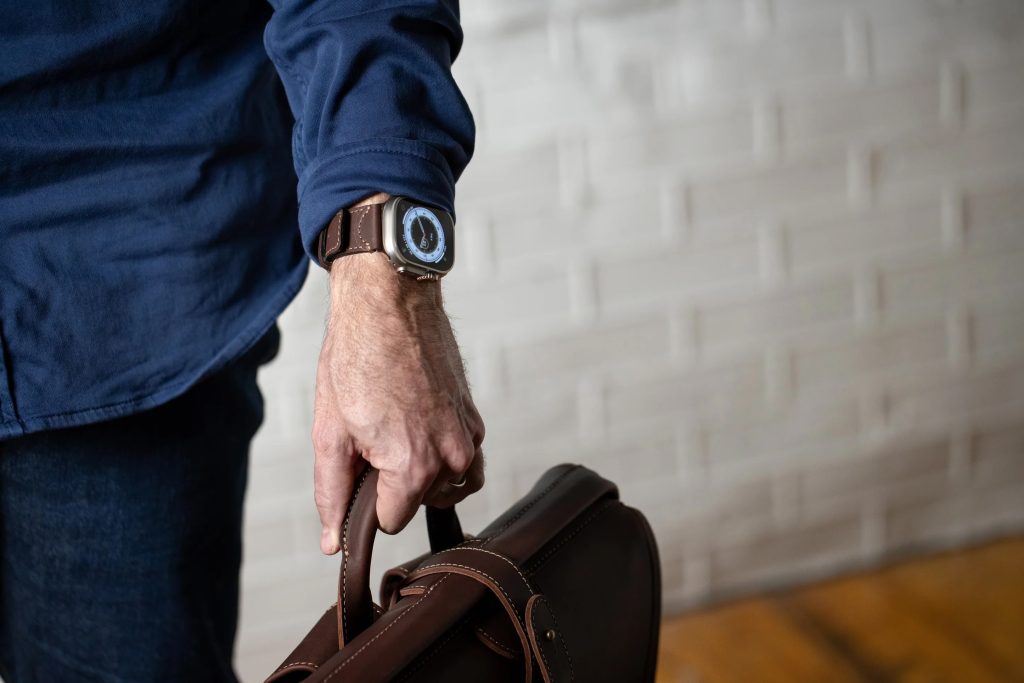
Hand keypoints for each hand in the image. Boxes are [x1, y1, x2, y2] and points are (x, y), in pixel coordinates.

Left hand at [312, 249, 484, 553]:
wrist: (389, 303)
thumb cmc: (356, 358)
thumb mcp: (329, 433)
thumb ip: (332, 494)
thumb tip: (333, 544)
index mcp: (413, 466)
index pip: (391, 522)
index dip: (367, 501)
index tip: (359, 466)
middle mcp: (450, 457)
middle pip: (420, 504)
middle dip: (394, 484)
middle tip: (372, 438)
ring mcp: (468, 436)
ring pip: (450, 487)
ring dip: (425, 475)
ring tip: (397, 437)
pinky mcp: (474, 417)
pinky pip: (467, 460)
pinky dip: (446, 457)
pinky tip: (420, 427)